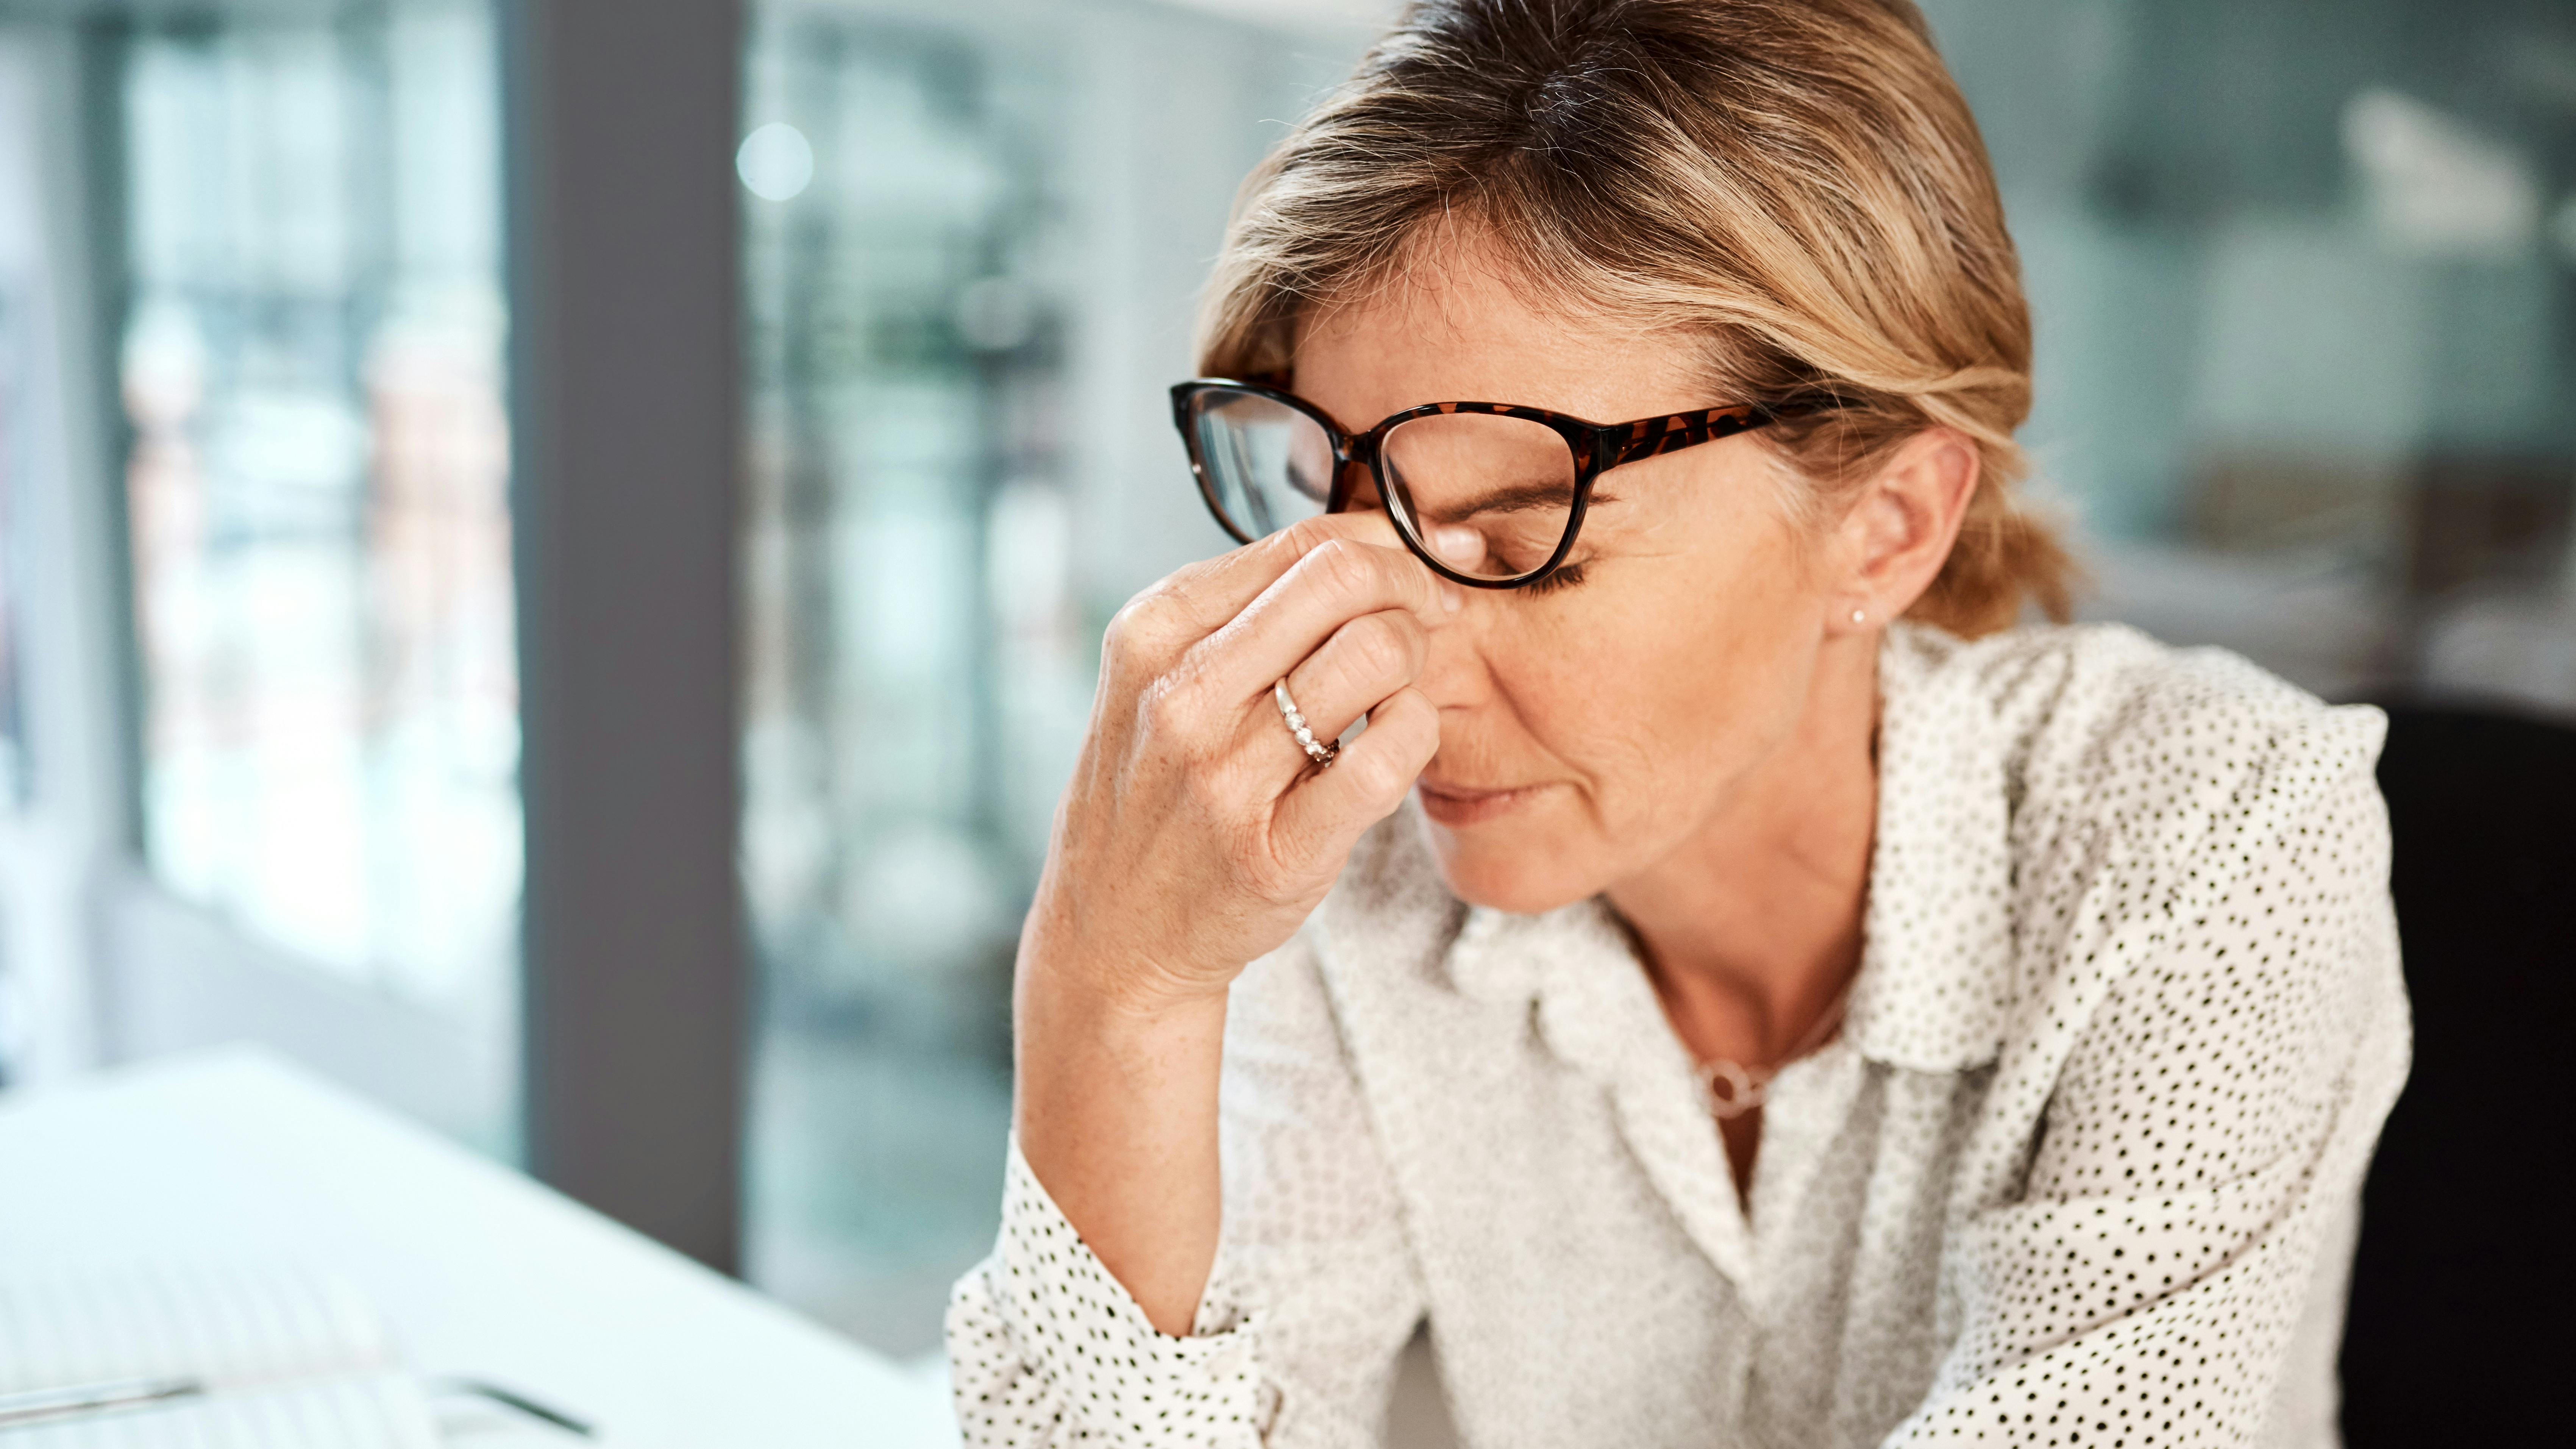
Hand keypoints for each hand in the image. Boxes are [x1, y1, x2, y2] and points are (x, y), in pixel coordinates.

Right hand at [1020, 510, 1454, 1017]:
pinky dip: (1417, 733)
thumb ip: (1250, 610)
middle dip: (1411, 586)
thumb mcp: (1163, 679)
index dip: (1384, 544)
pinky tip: (1398, 741)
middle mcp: (1182, 694)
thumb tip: (1375, 545)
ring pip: (1375, 655)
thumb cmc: (1160, 793)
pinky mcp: (1277, 848)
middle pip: (1344, 580)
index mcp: (1154, 633)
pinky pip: (1388, 757)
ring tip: (1396, 688)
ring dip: (1416, 661)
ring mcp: (1226, 774)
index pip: (1302, 542)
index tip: (1418, 567)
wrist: (1115, 933)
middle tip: (1427, 617)